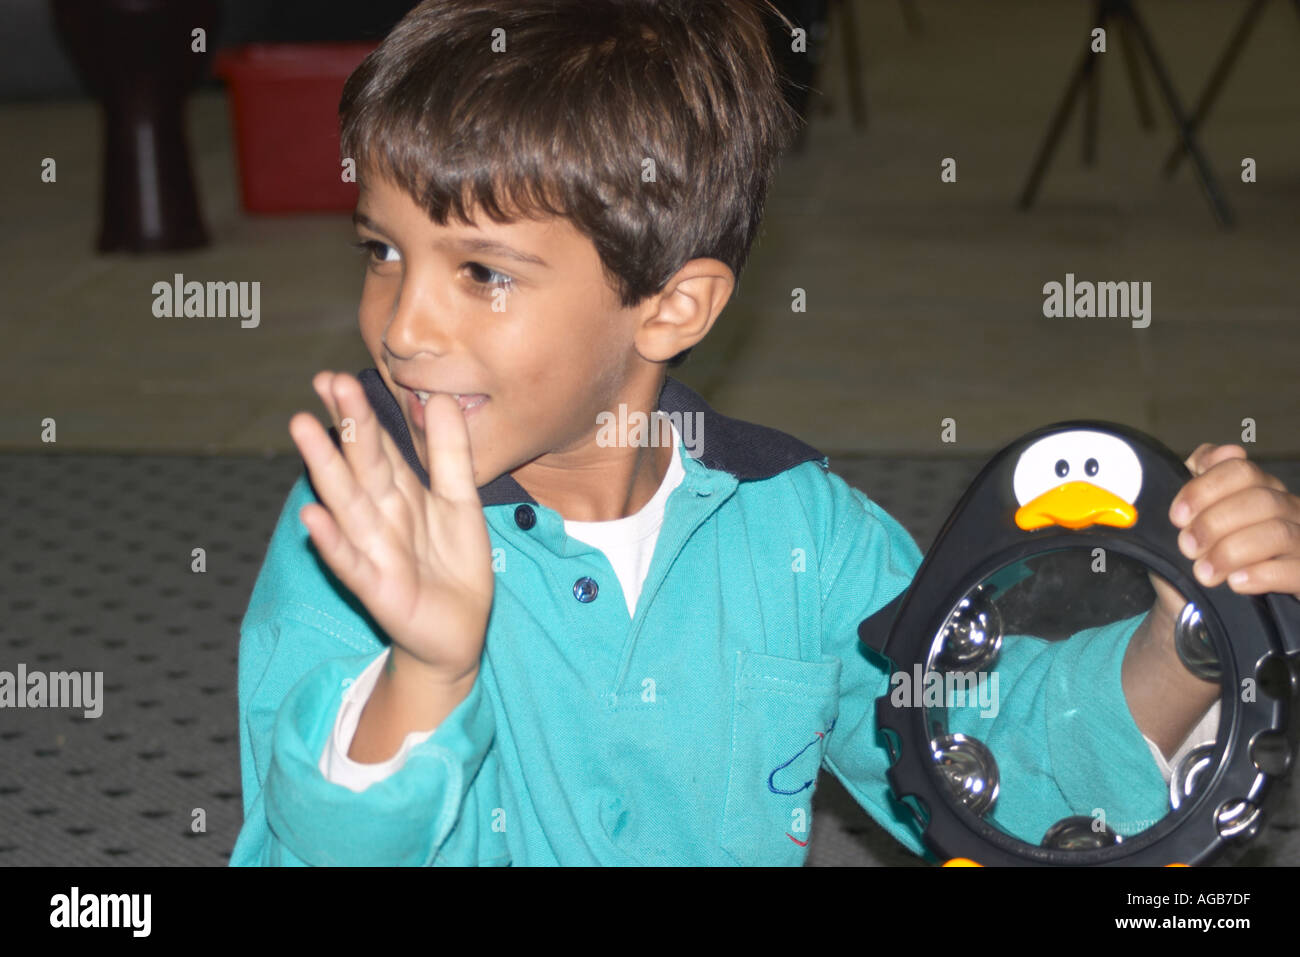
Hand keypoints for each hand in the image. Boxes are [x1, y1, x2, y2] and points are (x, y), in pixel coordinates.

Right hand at [288, 371, 493, 682]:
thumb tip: (439, 397)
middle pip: (361, 464)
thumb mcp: (460, 500)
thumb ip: (450, 452)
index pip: (376, 445)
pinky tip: (312, 518)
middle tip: (324, 381)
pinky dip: (333, 541)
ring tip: (302, 429)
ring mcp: (375, 550)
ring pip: (348, 503)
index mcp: (400, 493)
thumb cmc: (452, 564)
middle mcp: (381, 515)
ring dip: (326, 468)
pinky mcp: (377, 588)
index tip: (337, 376)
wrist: (459, 632)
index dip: (360, 412)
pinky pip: (351, 562)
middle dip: (346, 425)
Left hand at [1166, 443, 1299, 604]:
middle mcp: (1287, 510)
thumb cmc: (1201, 552)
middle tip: (1187, 546)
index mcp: (1259, 488)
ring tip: (1203, 571)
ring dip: (1232, 551)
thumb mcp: (1192, 515)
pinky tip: (1237, 582)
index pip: (1240, 470)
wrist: (1204, 604)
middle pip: (1260, 499)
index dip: (1204, 489)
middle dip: (1214, 523)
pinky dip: (1263, 575)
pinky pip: (1295, 570)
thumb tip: (1215, 454)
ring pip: (1277, 533)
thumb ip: (1197, 477)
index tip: (1177, 516)